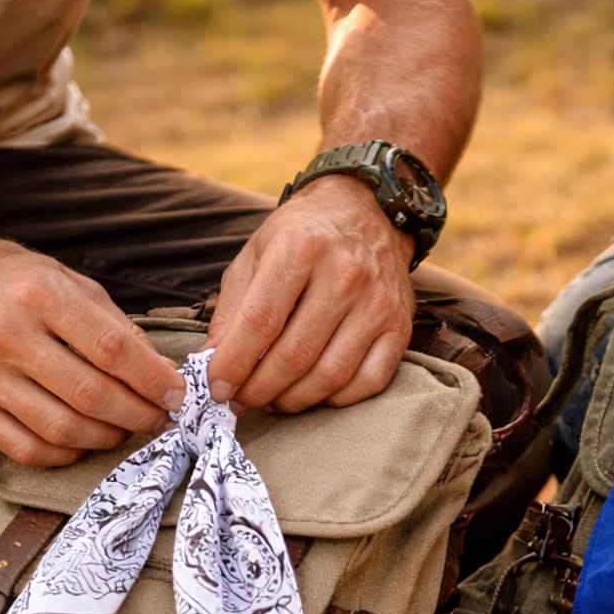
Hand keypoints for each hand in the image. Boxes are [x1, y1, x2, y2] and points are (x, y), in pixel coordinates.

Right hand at [0, 220, 184, 465]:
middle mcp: (8, 336)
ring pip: (63, 428)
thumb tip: (157, 369)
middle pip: (92, 395)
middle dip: (139, 415)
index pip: (114, 350)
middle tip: (160, 419)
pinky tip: (84, 440)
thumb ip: (111, 322)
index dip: (154, 380)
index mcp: (39, 294)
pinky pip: (27, 449)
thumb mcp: (61, 278)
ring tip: (125, 429)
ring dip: (107, 438)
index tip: (177, 394)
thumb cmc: (2, 278)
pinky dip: (66, 452)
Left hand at [204, 175, 415, 411]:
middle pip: (295, 356)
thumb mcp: (257, 255)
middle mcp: (345, 274)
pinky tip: (313, 391)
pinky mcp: (400, 326)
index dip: (234, 363)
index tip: (217, 388)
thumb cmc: (303, 236)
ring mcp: (377, 303)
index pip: (261, 322)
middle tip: (242, 400)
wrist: (367, 213)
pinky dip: (335, 399)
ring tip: (273, 399)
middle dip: (259, 390)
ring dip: (293, 400)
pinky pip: (368, 382)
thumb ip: (232, 310)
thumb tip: (213, 366)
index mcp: (300, 247)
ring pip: (330, 376)